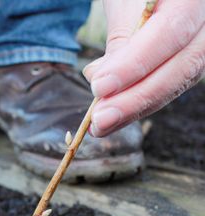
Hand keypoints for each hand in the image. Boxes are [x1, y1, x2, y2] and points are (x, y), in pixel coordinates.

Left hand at [83, 0, 204, 136]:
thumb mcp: (124, 4)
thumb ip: (121, 39)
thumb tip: (103, 86)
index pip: (171, 31)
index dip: (135, 63)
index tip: (99, 86)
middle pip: (182, 67)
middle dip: (136, 99)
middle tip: (99, 119)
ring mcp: (202, 45)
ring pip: (176, 83)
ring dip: (135, 110)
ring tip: (100, 125)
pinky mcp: (188, 64)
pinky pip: (168, 88)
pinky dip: (138, 106)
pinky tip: (113, 120)